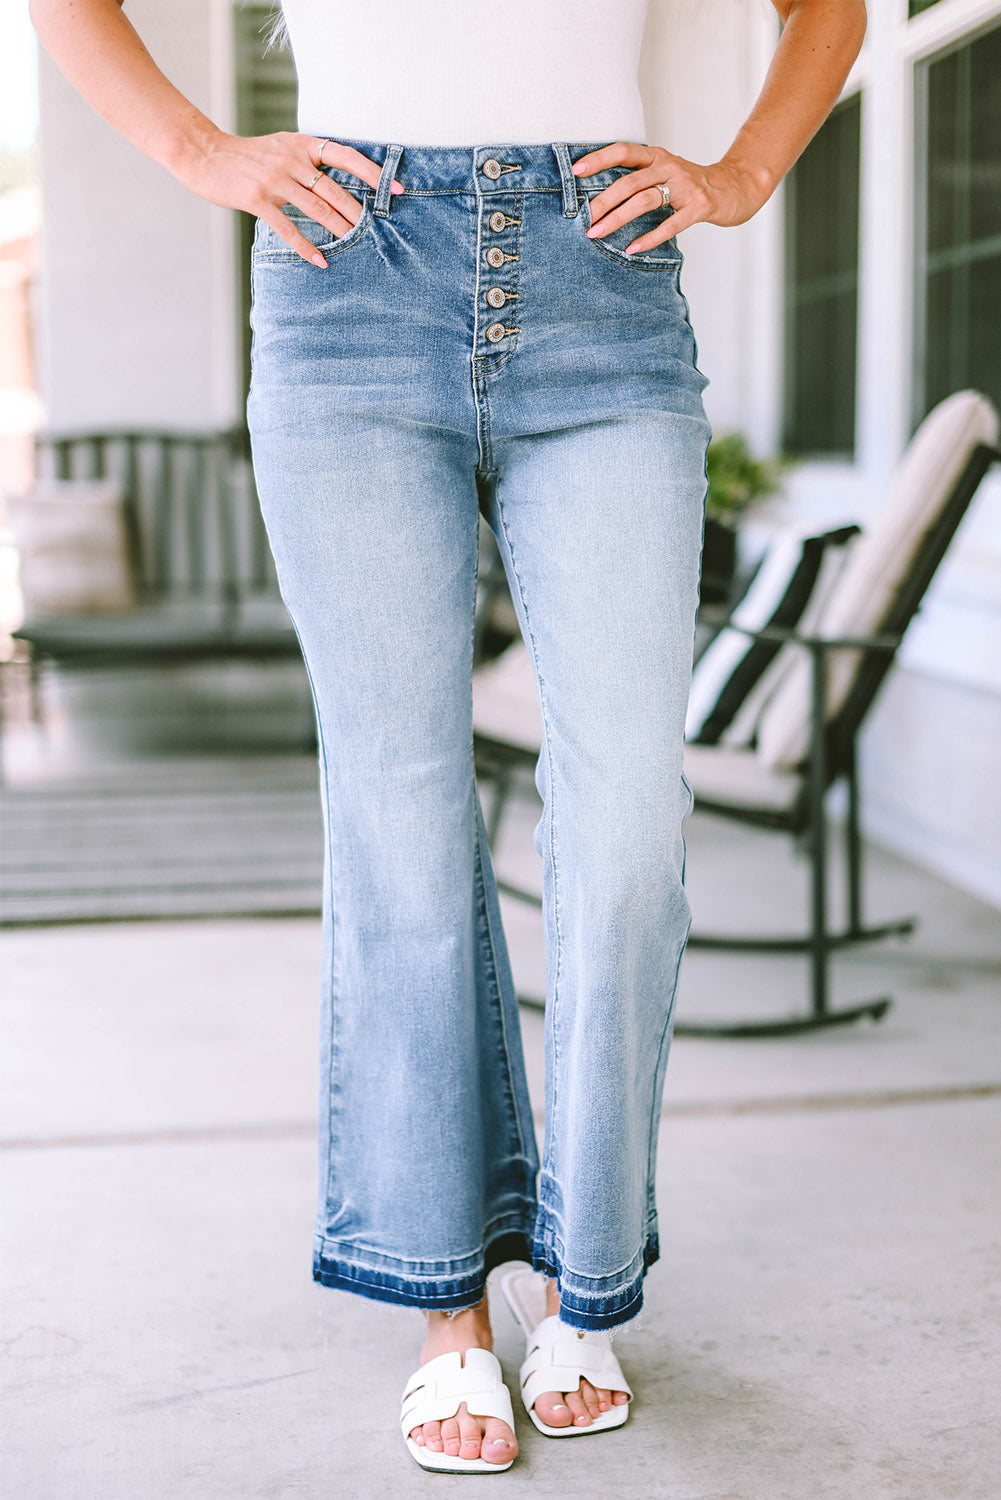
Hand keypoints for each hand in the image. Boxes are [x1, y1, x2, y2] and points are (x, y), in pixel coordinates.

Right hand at [172, 130, 403, 265]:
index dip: (373, 172)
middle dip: (360, 212)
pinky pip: (288, 227)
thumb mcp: (281, 147)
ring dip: (340, 230)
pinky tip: (320, 261)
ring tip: (357, 246)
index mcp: (302, 144)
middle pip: (335, 189)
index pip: (345, 155)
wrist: (205, 156)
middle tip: (380, 230)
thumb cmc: (248, 157)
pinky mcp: (258, 199)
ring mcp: (275, 179)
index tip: (395, 189)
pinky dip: (305, 246)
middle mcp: (291, 159)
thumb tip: (340, 181)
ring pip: (317, 209)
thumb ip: (307, 160)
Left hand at [572, 141, 771, 254]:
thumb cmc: (690, 184)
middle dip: (603, 200)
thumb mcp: (664, 172)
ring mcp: (684, 186)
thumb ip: (638, 178)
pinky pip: (670, 224)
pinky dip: (649, 238)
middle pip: (630, 181)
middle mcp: (669, 166)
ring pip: (644, 200)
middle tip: (584, 219)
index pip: (623, 151)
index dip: (599, 159)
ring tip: (597, 234)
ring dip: (618, 218)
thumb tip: (599, 196)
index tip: (576, 171)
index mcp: (657, 156)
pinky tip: (632, 249)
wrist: (734, 188)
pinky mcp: (698, 207)